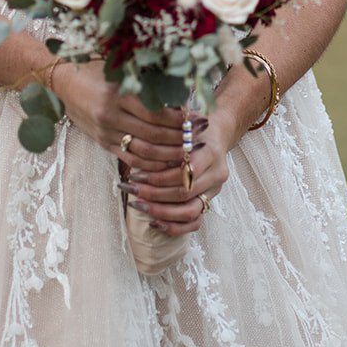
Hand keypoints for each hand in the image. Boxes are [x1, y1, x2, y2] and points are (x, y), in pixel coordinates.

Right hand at [53, 62, 205, 171]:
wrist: (65, 83)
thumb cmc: (96, 71)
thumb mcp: (121, 71)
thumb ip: (146, 83)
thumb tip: (181, 93)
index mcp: (119, 94)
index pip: (157, 113)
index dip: (181, 119)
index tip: (198, 119)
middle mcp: (112, 115)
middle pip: (154, 134)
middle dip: (180, 139)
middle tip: (198, 139)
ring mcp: (107, 132)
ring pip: (144, 151)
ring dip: (169, 154)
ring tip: (187, 153)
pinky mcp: (103, 143)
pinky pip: (130, 159)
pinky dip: (151, 165)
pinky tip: (166, 163)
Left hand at [120, 106, 232, 235]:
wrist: (216, 133)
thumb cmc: (192, 125)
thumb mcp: (184, 119)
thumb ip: (169, 124)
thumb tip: (140, 127)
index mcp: (211, 152)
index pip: (186, 170)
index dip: (159, 175)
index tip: (134, 172)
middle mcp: (217, 174)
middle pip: (184, 192)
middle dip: (153, 193)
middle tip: (130, 187)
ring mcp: (214, 191)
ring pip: (189, 211)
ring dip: (160, 211)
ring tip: (136, 205)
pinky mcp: (209, 203)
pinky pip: (193, 223)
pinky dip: (173, 226)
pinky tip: (152, 222)